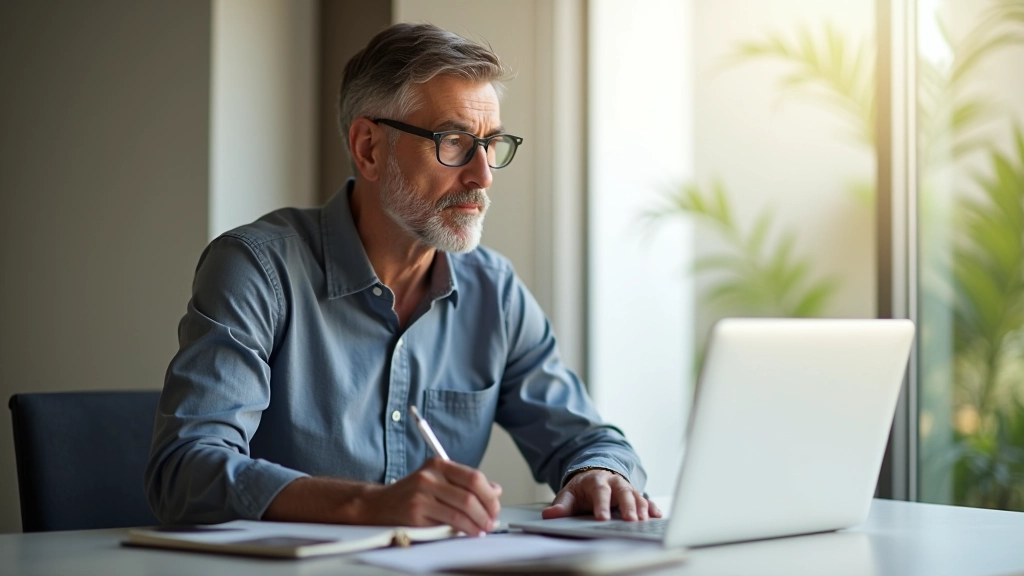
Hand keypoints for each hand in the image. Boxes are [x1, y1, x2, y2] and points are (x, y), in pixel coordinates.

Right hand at [358, 458, 501, 535]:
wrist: (377, 505)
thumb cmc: (411, 495)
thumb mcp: (437, 482)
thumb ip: (464, 484)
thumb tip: (496, 490)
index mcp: (438, 464)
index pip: (474, 477)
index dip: (489, 495)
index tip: (495, 506)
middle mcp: (430, 476)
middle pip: (470, 493)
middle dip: (487, 510)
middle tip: (492, 521)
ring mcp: (422, 493)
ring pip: (462, 508)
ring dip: (479, 522)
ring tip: (483, 528)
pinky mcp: (416, 511)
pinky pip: (449, 522)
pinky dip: (465, 529)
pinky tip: (470, 532)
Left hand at [541, 469, 661, 520]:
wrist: (594, 476)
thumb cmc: (581, 489)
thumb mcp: (568, 495)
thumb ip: (561, 506)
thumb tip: (549, 515)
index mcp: (596, 480)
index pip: (600, 492)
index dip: (602, 505)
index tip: (602, 519)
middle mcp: (614, 482)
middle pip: (623, 492)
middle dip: (627, 506)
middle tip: (630, 520)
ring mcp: (626, 488)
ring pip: (636, 495)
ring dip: (641, 507)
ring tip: (644, 520)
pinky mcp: (634, 495)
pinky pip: (645, 499)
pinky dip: (652, 507)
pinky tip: (656, 515)